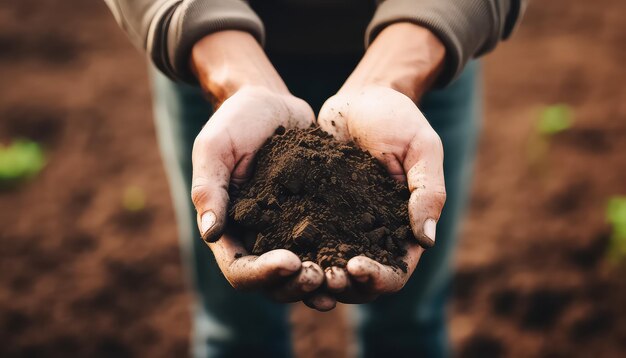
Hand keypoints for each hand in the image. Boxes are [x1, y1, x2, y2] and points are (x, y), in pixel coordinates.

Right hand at [189, 31, 328, 308]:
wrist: (272, 105)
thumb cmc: (236, 122)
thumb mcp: (215, 148)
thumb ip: (209, 188)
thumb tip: (209, 233)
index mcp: (229, 231)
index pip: (240, 269)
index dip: (262, 274)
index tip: (289, 261)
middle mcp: (259, 240)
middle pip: (275, 283)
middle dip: (297, 285)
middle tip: (322, 276)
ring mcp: (288, 234)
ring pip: (304, 275)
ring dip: (323, 284)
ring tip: (344, 278)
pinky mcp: (316, 221)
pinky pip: (329, 249)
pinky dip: (343, 260)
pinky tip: (364, 261)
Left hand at [314, 23, 446, 302]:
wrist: (359, 99)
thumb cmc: (398, 119)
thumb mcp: (422, 149)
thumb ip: (427, 191)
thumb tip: (425, 240)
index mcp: (404, 231)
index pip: (395, 272)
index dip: (378, 279)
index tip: (356, 267)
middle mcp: (373, 238)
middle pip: (360, 283)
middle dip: (343, 287)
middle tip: (323, 278)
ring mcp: (343, 230)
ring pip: (330, 270)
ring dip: (316, 279)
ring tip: (297, 273)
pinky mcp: (316, 216)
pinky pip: (306, 244)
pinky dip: (296, 255)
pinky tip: (277, 254)